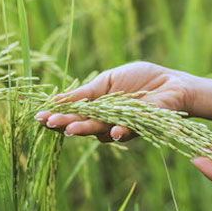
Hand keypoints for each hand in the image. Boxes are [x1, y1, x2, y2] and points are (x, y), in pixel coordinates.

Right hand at [35, 61, 197, 141]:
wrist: (172, 83)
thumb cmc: (141, 80)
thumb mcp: (108, 80)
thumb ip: (87, 92)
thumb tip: (58, 99)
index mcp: (97, 109)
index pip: (73, 114)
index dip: (57, 115)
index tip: (39, 116)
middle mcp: (107, 122)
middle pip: (82, 124)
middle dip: (66, 124)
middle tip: (50, 123)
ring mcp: (122, 126)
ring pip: (100, 130)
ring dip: (86, 129)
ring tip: (71, 128)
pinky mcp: (142, 126)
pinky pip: (128, 131)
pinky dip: (120, 131)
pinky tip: (112, 131)